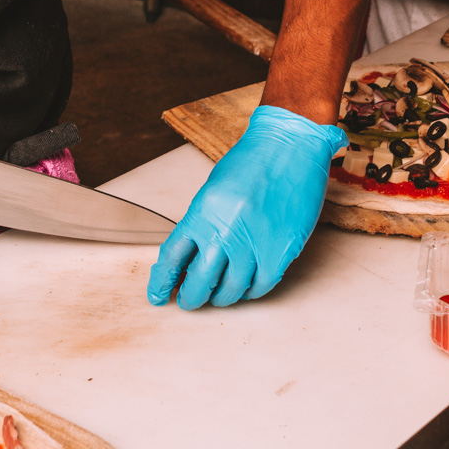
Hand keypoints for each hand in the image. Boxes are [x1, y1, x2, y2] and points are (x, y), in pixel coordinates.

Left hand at [147, 106, 346, 309]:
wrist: (290, 147)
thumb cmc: (250, 164)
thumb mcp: (212, 192)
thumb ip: (201, 224)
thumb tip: (189, 260)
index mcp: (201, 214)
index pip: (171, 259)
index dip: (161, 283)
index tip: (159, 296)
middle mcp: (225, 232)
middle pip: (199, 283)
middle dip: (191, 298)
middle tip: (191, 300)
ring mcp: (255, 244)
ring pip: (231, 290)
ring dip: (221, 298)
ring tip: (219, 295)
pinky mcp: (282, 250)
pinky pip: (261, 286)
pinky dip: (251, 291)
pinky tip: (246, 286)